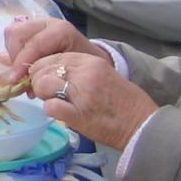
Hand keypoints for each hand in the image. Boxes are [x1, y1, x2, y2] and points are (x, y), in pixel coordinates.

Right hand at [3, 16, 95, 76]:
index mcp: (61, 30)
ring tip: (22, 71)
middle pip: (16, 33)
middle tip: (20, 76)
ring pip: (12, 34)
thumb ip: (49, 76)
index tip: (15, 81)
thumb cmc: (82, 67)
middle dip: (15, 57)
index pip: (34, 44)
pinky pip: (13, 39)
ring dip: (13, 55)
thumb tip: (28, 88)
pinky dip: (14, 54)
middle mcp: (47, 23)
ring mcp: (37, 25)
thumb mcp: (69, 72)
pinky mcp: (30, 30)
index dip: (21, 63)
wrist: (89, 60)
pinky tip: (23, 66)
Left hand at [30, 52, 156, 149]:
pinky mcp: (78, 115)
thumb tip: (50, 71)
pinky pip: (50, 107)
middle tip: (44, 91)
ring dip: (42, 94)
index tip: (42, 77)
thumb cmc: (123, 101)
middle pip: (44, 69)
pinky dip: (50, 110)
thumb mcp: (103, 74)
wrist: (142, 124)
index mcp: (92, 62)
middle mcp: (85, 74)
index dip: (42, 67)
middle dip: (38, 80)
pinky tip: (60, 113)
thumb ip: (79, 70)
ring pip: (43, 84)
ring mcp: (82, 94)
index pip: (54, 56)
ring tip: (53, 101)